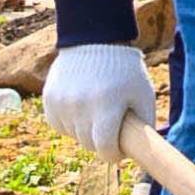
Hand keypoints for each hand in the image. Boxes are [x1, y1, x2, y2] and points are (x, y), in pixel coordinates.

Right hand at [38, 41, 155, 169]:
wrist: (95, 40)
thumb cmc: (125, 71)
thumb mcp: (143, 94)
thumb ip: (145, 125)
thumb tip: (141, 151)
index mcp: (107, 105)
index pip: (104, 148)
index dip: (113, 154)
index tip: (118, 149)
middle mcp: (81, 105)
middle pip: (88, 144)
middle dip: (100, 141)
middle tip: (110, 126)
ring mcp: (62, 102)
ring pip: (73, 135)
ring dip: (84, 130)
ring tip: (95, 109)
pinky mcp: (49, 99)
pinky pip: (58, 124)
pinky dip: (69, 121)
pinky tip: (79, 105)